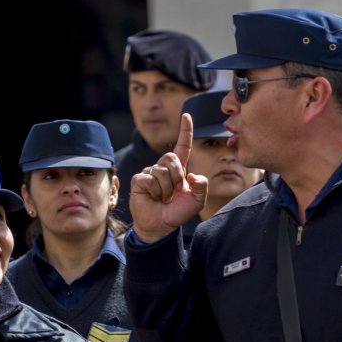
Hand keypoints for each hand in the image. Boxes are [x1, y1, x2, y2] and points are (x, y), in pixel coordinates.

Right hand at [130, 113, 208, 242]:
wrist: (161, 226)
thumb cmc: (177, 212)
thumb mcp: (197, 200)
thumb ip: (202, 185)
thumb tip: (191, 174)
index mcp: (178, 169)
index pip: (182, 146)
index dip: (185, 131)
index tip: (186, 115)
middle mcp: (163, 168)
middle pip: (171, 158)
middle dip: (176, 177)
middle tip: (174, 192)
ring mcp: (149, 173)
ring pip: (161, 171)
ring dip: (166, 189)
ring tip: (163, 198)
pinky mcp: (139, 180)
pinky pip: (150, 179)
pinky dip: (156, 191)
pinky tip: (154, 198)